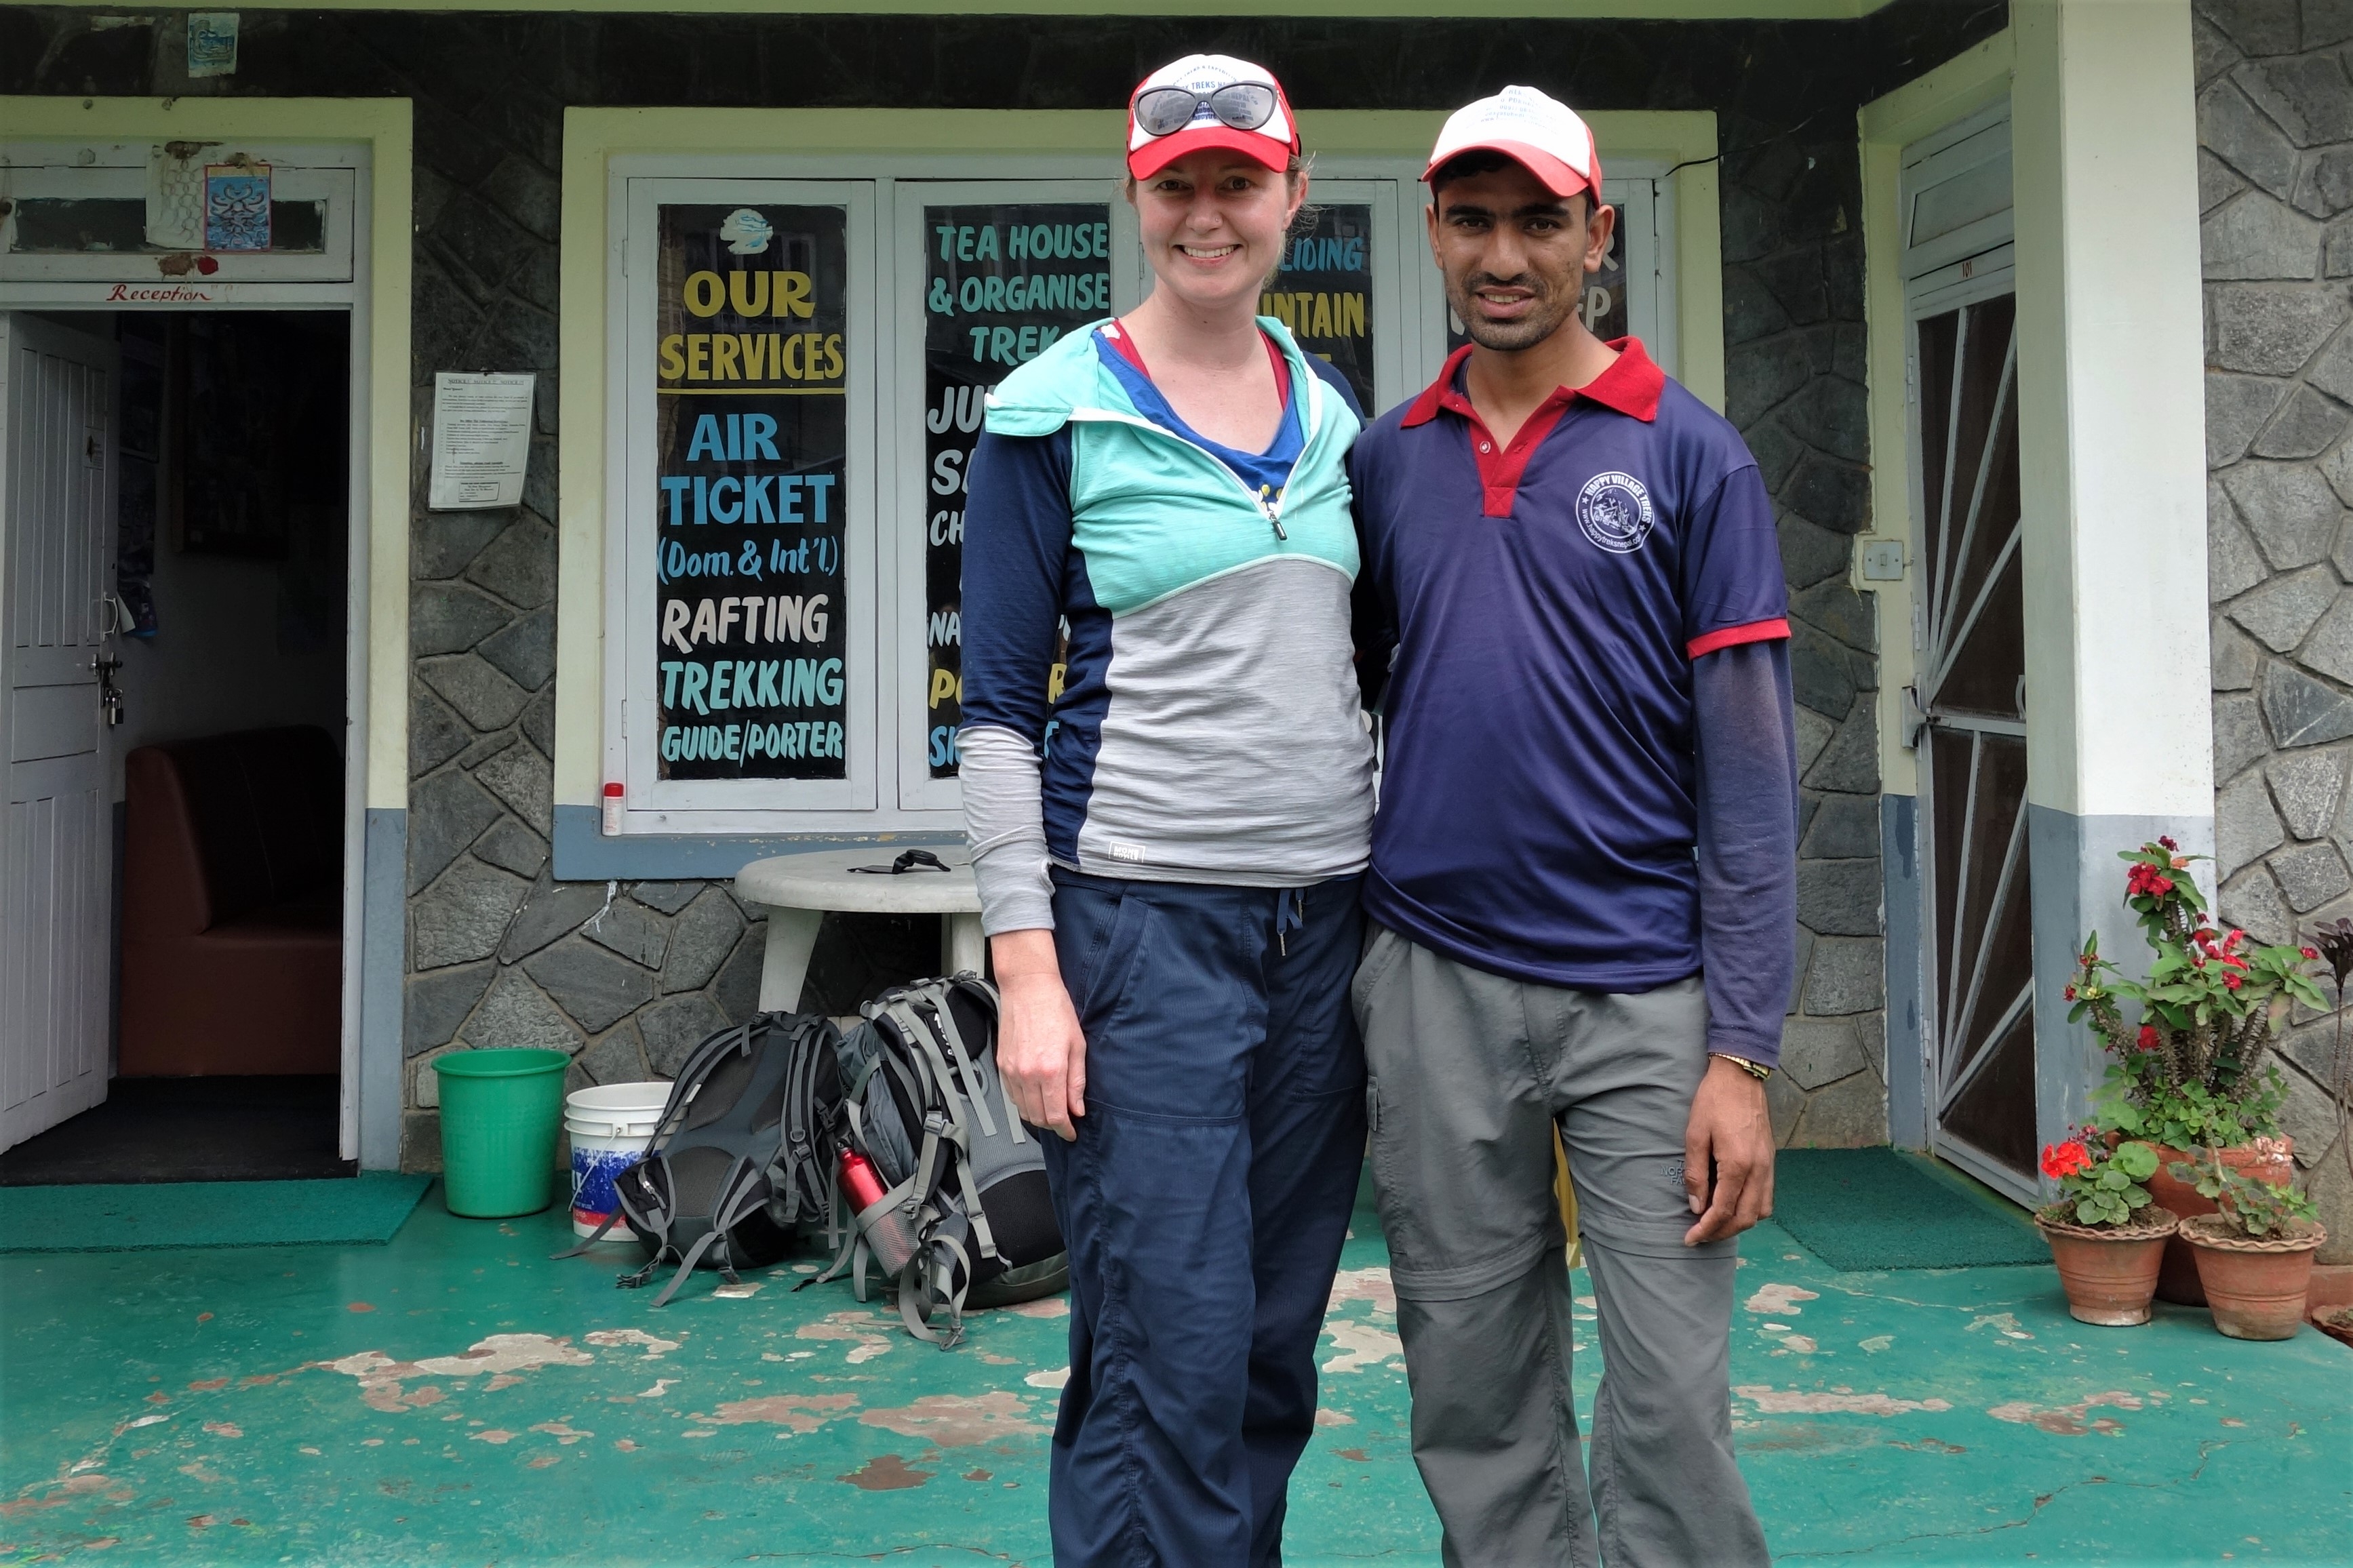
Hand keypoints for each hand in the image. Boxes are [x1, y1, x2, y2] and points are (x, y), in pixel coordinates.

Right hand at [991, 930, 1086, 1141]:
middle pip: (1038, 1117)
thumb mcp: (1077, 1046)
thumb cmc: (1056, 1010)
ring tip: (1051, 1110)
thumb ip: (1077, 1082)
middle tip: (1064, 1122)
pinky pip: (1011, 1095)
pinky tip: (1035, 1097)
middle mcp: (1027, 1074)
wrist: (1028, 988)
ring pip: (1022, 1109)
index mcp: (1050, 1071)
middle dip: (1053, 1125)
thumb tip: (1077, 1108)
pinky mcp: (1002, 1065)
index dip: (1065, 1129)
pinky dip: (1023, 1103)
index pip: (1055, 1115)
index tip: (1072, 1132)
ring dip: (1037, 1116)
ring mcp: (1011, 1071)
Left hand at [1682, 1057, 1774, 1244]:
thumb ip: (1695, 1174)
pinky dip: (1752, 1210)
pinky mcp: (1771, 1160)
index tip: (1690, 1239)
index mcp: (1737, 1165)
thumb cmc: (1713, 1101)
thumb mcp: (1694, 1135)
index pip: (1722, 1211)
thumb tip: (1696, 1206)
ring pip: (1761, 1212)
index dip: (1705, 1229)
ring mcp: (1768, 1166)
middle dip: (1722, 1233)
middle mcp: (1759, 1170)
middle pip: (1745, 1218)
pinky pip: (1767, 1197)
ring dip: (1738, 1224)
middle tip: (1700, 1236)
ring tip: (1715, 1224)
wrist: (1740, 1076)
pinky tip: (1733, 1205)